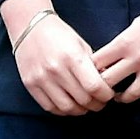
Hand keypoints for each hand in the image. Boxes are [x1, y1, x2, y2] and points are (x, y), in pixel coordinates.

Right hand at [5, 0, 113, 116]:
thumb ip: (94, 65)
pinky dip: (63, 111)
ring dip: (81, 111)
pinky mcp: (30, 85)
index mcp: (73, 57)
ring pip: (67, 107)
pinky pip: (49, 107)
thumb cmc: (60, 35)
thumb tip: (107, 85)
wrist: (30, 28)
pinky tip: (70, 105)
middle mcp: (57, 70)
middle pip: (83, 99)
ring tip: (86, 106)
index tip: (109, 95)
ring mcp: (42, 79)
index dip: (106, 95)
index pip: (95, 86)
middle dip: (96, 104)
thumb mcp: (82, 45)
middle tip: (100, 102)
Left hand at [93, 0, 139, 103]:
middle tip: (103, 90)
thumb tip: (111, 59)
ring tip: (122, 97)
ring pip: (132, 94)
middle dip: (102, 88)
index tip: (93, 74)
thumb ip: (123, 43)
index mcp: (124, 43)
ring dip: (124, 98)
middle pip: (108, 83)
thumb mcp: (135, 24)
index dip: (91, 71)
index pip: (96, 64)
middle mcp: (137, 58)